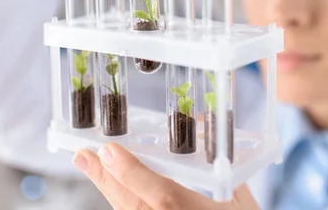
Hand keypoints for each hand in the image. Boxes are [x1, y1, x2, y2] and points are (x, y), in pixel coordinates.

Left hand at [73, 143, 259, 209]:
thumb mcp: (244, 203)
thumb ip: (226, 169)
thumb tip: (202, 125)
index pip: (162, 196)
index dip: (132, 173)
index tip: (108, 150)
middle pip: (133, 205)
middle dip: (105, 178)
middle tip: (83, 155)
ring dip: (109, 189)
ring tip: (90, 165)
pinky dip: (124, 202)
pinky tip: (115, 189)